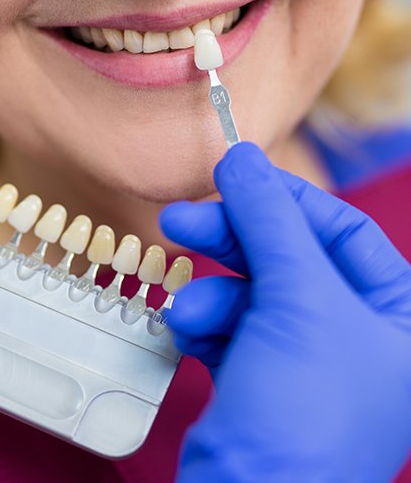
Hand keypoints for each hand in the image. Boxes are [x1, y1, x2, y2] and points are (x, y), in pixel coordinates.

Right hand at [160, 143, 410, 481]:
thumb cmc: (305, 412)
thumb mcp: (298, 299)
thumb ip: (269, 220)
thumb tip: (242, 158)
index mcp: (397, 316)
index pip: (342, 231)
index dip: (286, 200)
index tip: (235, 173)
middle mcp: (355, 335)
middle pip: (287, 258)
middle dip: (232, 239)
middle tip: (181, 218)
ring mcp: (304, 359)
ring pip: (248, 293)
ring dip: (211, 295)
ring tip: (186, 309)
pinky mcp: (257, 378)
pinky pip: (228, 328)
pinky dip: (205, 327)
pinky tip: (189, 335)